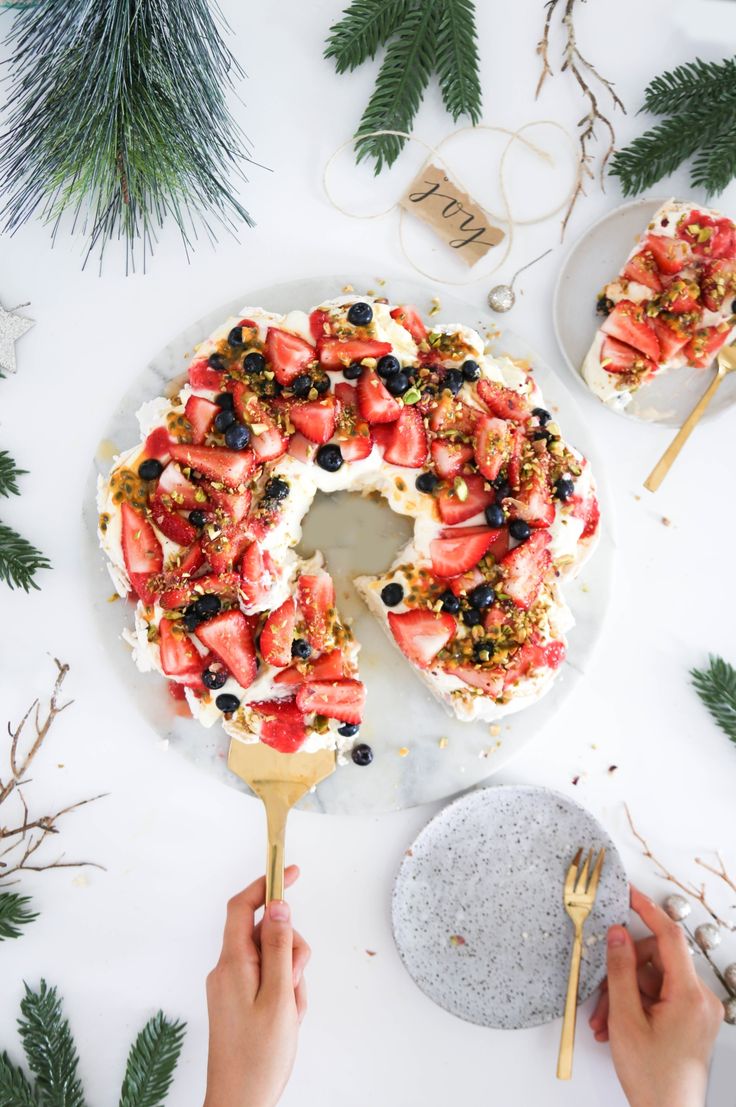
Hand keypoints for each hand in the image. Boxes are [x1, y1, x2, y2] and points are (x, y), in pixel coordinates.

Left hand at [204, 865, 309, 1106]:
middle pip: (265, 932)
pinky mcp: (239, 1002)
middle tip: (296, 982)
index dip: (266, 884)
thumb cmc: (258, 1058)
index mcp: (232, 963)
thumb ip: (278, 947)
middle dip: (290, 949)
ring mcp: (233, 986)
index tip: (291, 871)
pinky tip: (288, 1018)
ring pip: (272, 957)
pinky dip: (284, 992)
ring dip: (291, 976)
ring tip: (292, 1010)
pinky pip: (268, 980)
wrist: (240, 1103)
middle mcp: (228, 969)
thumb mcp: (278, 997)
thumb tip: (278, 905)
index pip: (243, 906)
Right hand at [589, 886, 722, 1106]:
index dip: (647, 910)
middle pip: (655, 961)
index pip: (669, 936)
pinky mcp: (691, 1021)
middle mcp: (700, 999)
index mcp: (689, 994)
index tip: (628, 893)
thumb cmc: (652, 1077)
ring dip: (624, 995)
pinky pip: (660, 997)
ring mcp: (698, 1011)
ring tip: (605, 1022)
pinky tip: (617, 1026)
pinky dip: (636, 1006)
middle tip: (600, 997)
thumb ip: (620, 971)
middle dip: (622, 975)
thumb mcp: (626, 1019)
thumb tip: (618, 934)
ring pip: (653, 981)